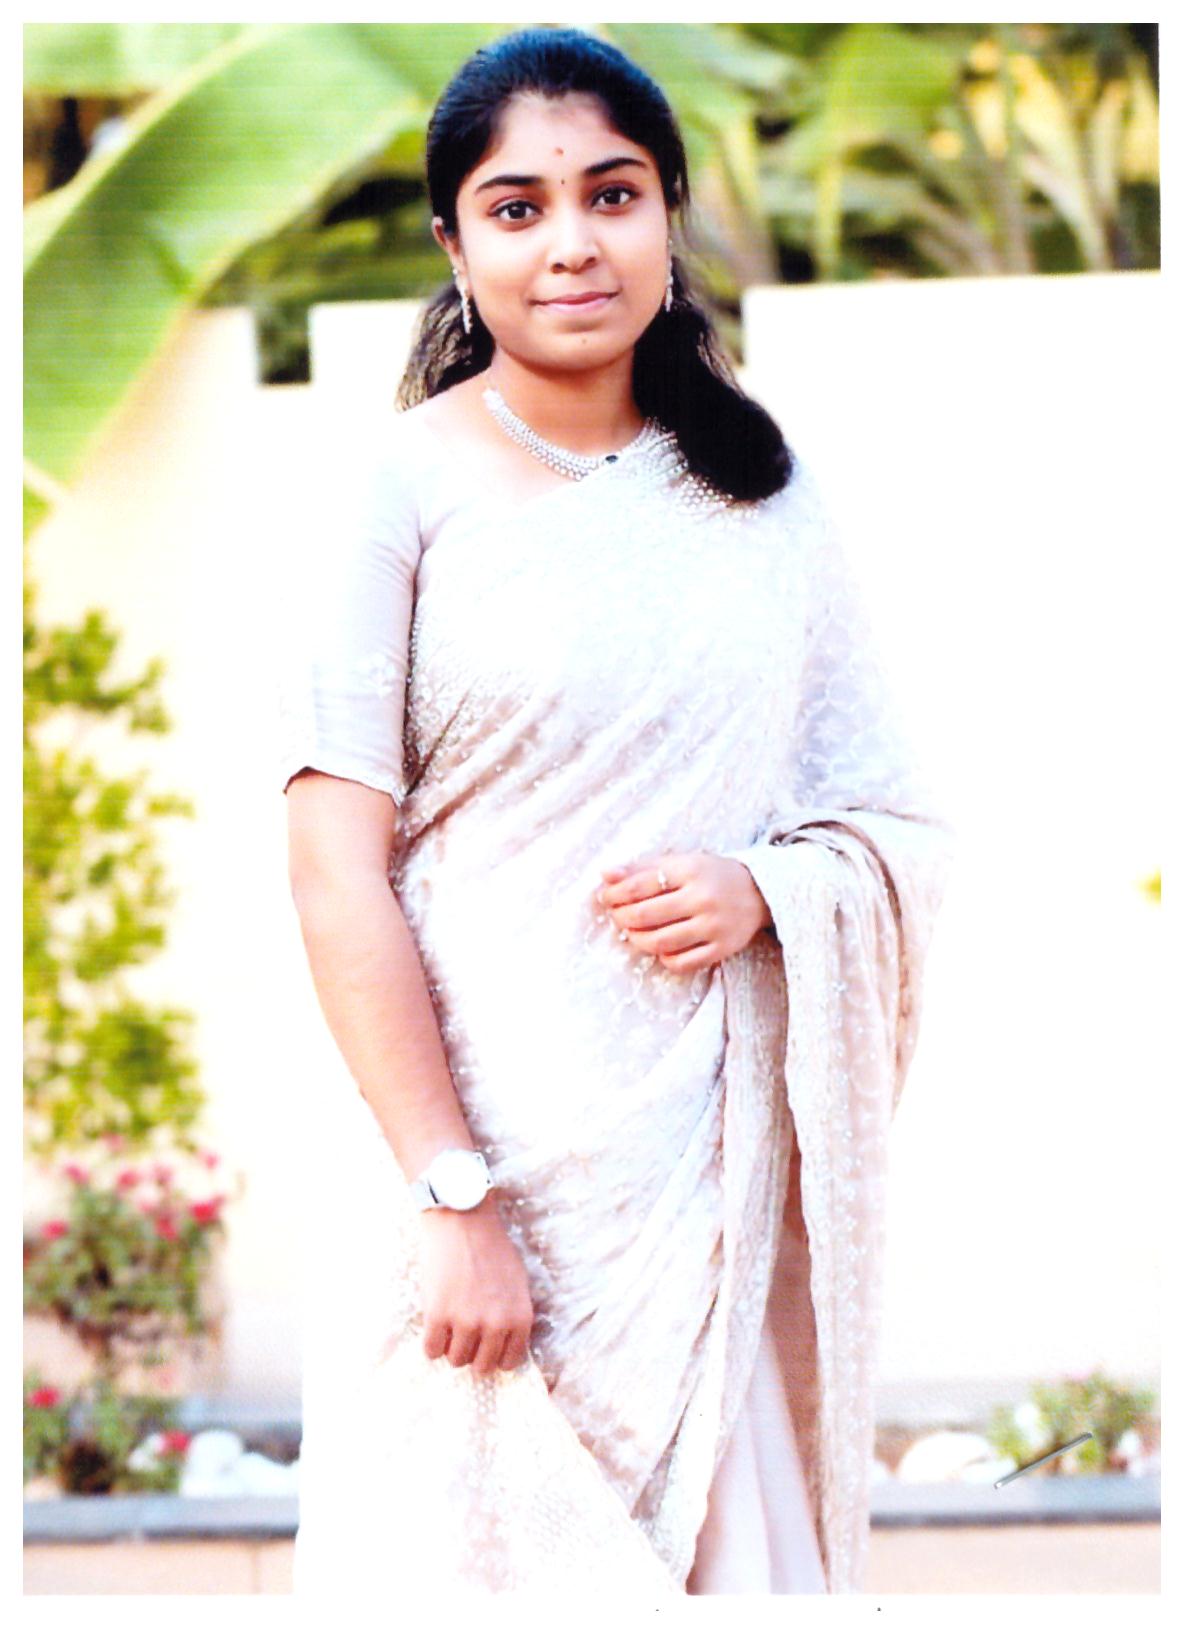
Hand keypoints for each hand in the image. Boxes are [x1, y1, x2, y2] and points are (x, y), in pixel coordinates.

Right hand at [417, 1195, 534, 1376]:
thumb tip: (503, 1344)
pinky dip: (432, 1343)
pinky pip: (432, 1351)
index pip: (509, 1361)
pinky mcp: (438, 1316)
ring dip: (451, 1347)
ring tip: (450, 1325)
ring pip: (456, 1360)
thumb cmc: (492, 1247)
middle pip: (481, 1366)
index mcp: (519, 1318)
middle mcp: (496, 1325)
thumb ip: (513, 1315)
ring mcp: (466, 1322)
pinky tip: (435, 1326)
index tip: (485, 1346)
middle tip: (465, 1335)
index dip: (495, 1354)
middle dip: (473, 1353)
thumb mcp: (518, 1283)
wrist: (463, 1221)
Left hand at [595, 851, 772, 973]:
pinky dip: (664, 958)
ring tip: (633, 933)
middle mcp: (703, 899)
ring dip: (638, 939)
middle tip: (617, 916)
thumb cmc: (711, 876)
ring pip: (661, 942)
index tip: (606, 897)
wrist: (759, 893)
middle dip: (622, 917)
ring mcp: (714, 927)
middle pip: (646, 915)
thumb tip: (605, 874)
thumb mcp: (681, 862)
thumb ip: (643, 867)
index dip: (616, 893)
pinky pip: (682, 963)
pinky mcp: (722, 949)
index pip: (641, 885)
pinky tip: (660, 948)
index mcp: (691, 870)